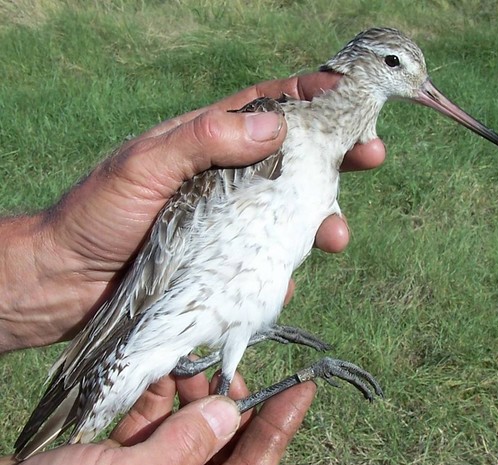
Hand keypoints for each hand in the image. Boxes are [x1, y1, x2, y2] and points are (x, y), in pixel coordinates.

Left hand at [0, 72, 384, 349]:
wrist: (65, 281)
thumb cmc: (97, 213)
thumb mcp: (146, 165)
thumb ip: (205, 139)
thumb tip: (276, 125)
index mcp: (205, 142)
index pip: (265, 107)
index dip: (308, 96)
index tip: (347, 91)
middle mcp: (224, 179)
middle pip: (292, 161)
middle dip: (335, 157)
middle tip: (372, 156)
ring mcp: (228, 222)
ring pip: (288, 214)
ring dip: (320, 220)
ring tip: (336, 235)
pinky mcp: (225, 264)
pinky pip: (267, 262)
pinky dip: (283, 270)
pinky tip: (286, 281)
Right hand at [0, 370, 315, 464]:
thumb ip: (183, 447)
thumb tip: (230, 415)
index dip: (279, 430)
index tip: (302, 388)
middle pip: (221, 450)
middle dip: (229, 406)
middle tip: (231, 364)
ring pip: (186, 435)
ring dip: (190, 398)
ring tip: (192, 363)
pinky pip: (150, 432)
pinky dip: (156, 403)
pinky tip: (158, 376)